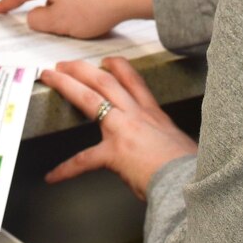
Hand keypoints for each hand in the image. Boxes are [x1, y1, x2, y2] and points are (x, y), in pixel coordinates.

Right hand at [0, 0, 154, 38]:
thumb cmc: (91, 8)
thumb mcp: (56, 22)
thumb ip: (36, 20)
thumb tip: (33, 15)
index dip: (7, 4)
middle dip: (39, 6)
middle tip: (35, 18)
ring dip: (61, 7)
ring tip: (69, 22)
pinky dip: (76, 4)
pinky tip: (85, 14)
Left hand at [39, 57, 196, 200]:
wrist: (191, 181)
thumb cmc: (191, 171)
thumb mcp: (181, 145)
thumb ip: (166, 143)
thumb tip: (165, 153)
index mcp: (154, 115)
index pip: (133, 82)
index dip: (118, 68)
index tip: (106, 61)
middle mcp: (138, 116)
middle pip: (106, 81)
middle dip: (83, 69)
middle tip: (65, 63)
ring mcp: (124, 130)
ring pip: (91, 98)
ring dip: (67, 84)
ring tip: (51, 77)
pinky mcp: (115, 153)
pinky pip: (83, 160)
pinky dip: (66, 169)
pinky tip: (53, 176)